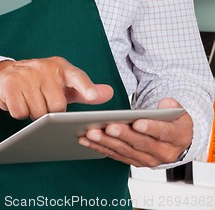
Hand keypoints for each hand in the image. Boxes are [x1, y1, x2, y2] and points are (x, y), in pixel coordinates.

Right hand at [0, 56, 112, 119]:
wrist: (6, 74)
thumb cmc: (40, 82)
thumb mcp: (63, 83)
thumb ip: (85, 89)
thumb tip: (109, 93)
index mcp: (60, 67)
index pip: (76, 76)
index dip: (86, 87)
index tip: (92, 96)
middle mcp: (44, 68)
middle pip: (57, 106)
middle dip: (51, 113)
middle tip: (44, 103)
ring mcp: (26, 75)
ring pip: (38, 112)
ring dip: (34, 113)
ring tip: (31, 101)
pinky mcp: (10, 84)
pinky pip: (20, 112)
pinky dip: (20, 112)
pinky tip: (19, 101)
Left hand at [78, 98, 192, 166]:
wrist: (175, 140)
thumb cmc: (173, 121)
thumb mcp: (177, 110)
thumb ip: (171, 106)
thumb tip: (165, 103)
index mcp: (178, 137)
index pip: (164, 132)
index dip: (150, 127)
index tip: (136, 122)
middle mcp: (164, 153)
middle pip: (141, 143)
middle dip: (122, 135)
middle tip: (107, 126)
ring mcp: (148, 160)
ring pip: (125, 151)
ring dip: (106, 142)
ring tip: (91, 133)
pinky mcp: (134, 162)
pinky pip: (116, 155)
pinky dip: (100, 148)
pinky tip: (87, 141)